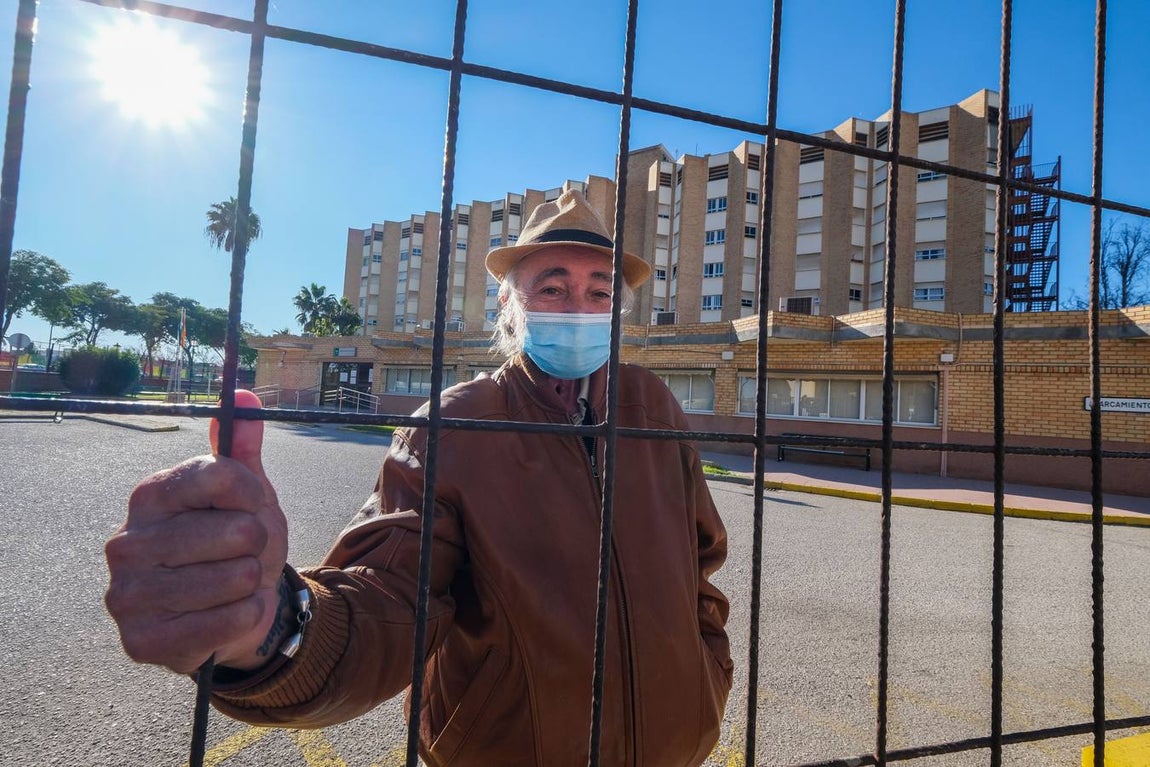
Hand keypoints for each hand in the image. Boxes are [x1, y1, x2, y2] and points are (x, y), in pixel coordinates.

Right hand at [105, 390, 288, 673]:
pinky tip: (232, 613)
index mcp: (150, 496)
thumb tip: (246, 397)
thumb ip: (243, 446)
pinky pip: (228, 622)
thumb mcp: (247, 492)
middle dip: (258, 544)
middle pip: (238, 531)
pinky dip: (246, 616)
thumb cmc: (235, 542)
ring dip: (252, 582)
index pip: (222, 475)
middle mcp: (126, 542)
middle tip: (243, 553)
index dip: (255, 493)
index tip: (253, 505)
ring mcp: (127, 595)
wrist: (232, 607)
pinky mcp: (142, 642)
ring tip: (236, 583)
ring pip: (236, 578)